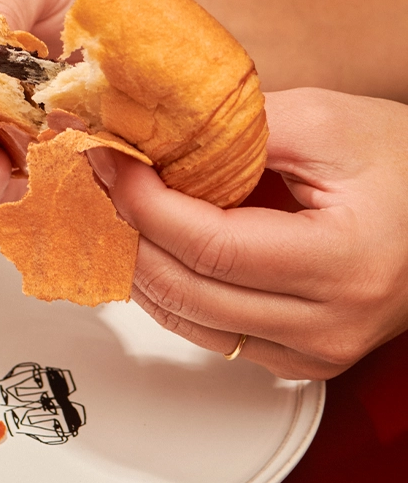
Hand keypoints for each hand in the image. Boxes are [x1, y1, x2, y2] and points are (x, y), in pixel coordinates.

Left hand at [89, 88, 407, 378]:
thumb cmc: (407, 164)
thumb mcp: (325, 121)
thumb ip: (237, 129)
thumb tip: (152, 132)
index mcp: (343, 264)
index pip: (210, 248)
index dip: (147, 203)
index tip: (114, 161)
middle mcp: (330, 324)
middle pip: (189, 291)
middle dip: (131, 229)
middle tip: (105, 176)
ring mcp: (316, 352)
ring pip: (189, 323)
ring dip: (142, 263)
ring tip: (121, 206)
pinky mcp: (301, 361)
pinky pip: (211, 337)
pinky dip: (172, 291)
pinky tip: (156, 247)